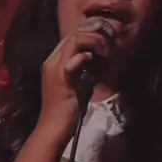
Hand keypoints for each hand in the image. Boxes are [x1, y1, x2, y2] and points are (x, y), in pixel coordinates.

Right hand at [38, 21, 111, 139]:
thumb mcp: (76, 87)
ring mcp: (55, 70)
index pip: (70, 38)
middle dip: (94, 33)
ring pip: (73, 41)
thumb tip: (94, 70)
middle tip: (109, 42)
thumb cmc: (66, 111)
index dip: (89, 34)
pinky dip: (84, 57)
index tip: (106, 39)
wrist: (53, 128)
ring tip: (104, 50)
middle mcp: (52, 62)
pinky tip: (91, 59)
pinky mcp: (62, 80)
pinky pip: (72, 61)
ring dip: (93, 41)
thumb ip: (83, 76)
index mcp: (53, 63)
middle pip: (72, 35)